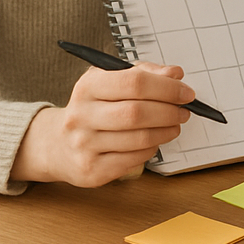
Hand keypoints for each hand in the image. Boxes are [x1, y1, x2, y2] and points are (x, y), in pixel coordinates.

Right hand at [11, 62, 192, 185]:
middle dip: (169, 112)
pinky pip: (134, 158)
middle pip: (137, 113)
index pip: (134, 82)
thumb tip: (174, 74)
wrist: (57, 143)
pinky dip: (152, 148)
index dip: (167, 88)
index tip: (186, 93)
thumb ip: (145, 73)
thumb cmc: (94, 107)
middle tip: (184, 111)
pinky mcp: (91, 169)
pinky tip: (153, 140)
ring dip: (166, 131)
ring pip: (139, 139)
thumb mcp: (112, 81)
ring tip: (173, 125)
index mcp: (88, 87)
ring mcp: (84, 145)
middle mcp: (81, 115)